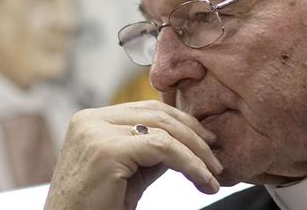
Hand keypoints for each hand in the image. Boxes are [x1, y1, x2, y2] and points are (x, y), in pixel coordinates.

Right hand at [43, 100, 223, 209]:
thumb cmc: (94, 208)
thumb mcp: (128, 173)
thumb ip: (150, 151)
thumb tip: (188, 140)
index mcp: (91, 120)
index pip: (147, 108)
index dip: (182, 122)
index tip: (207, 141)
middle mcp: (90, 120)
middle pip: (157, 114)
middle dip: (195, 136)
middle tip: (216, 160)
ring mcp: (95, 132)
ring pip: (164, 129)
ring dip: (196, 152)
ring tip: (212, 174)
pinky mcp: (106, 151)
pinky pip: (162, 148)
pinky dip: (189, 163)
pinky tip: (201, 179)